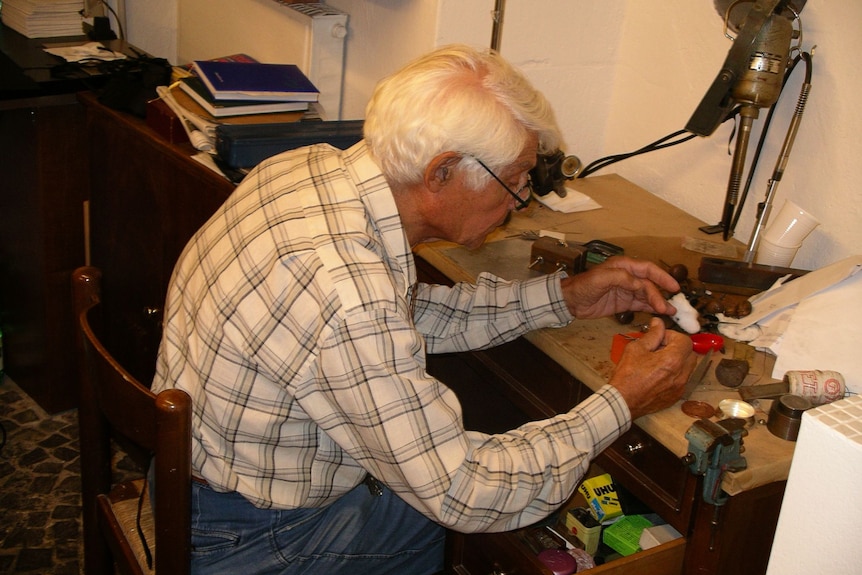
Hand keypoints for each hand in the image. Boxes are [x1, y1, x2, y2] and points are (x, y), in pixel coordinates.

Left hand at [559, 256, 679, 319]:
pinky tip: (660, 313)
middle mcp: (628, 277)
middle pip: (650, 284)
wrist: (571, 301)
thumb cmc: (584, 285)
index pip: (648, 270)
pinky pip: (641, 304)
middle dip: (660, 295)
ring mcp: (627, 290)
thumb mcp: (602, 278)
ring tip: (671, 312)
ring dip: (659, 303)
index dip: (662, 277)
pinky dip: (651, 308)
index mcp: (624, 266)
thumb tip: (641, 285)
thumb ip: (623, 279)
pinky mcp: (624, 303)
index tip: (674, 287)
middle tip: (669, 308)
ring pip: (647, 295)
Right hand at [610, 318, 695, 419]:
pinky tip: (659, 375)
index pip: (685, 340)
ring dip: (678, 360)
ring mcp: (681, 386)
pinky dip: (675, 373)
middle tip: (659, 349)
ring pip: (688, 366)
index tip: (659, 339)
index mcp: (673, 360)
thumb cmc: (627, 375)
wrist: (623, 402)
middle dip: (677, 347)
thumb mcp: (636, 349)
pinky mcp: (677, 395)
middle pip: (690, 353)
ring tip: (659, 362)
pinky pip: (683, 379)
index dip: (672, 336)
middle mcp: (682, 374)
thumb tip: (658, 323)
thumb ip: (652, 334)